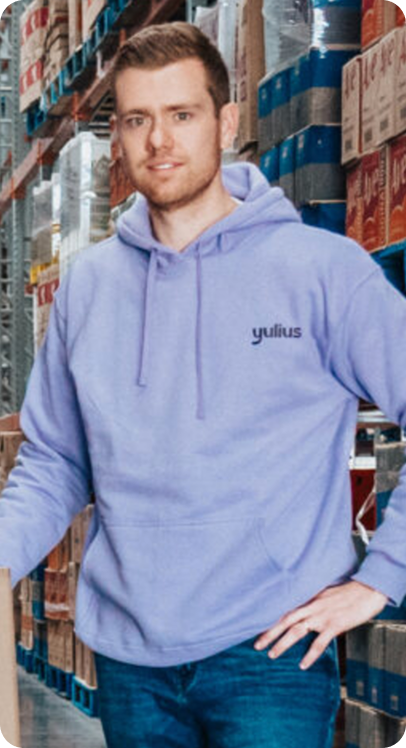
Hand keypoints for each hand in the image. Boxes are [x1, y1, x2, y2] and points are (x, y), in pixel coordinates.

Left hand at [253, 581, 387, 669]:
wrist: (366, 591)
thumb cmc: (348, 592)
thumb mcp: (326, 593)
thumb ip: (313, 600)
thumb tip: (303, 608)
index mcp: (309, 599)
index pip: (285, 609)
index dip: (270, 618)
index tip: (256, 626)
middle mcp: (312, 607)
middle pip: (285, 620)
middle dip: (269, 633)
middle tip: (256, 645)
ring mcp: (322, 616)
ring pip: (297, 631)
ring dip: (283, 643)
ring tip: (272, 655)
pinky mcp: (334, 625)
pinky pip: (319, 642)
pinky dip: (310, 654)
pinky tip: (303, 664)